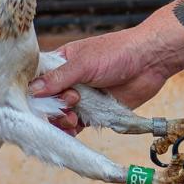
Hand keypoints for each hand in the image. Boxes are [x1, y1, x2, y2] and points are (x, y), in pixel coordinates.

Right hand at [30, 27, 172, 134]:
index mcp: (60, 64)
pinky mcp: (95, 111)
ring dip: (63, 120)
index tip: (35, 102)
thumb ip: (58, 78)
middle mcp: (68, 81)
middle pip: (47, 102)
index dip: (33, 93)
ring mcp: (81, 97)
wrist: (150, 61)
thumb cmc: (116, 52)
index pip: (37, 81)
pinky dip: (73, 130)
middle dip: (52, 108)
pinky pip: (77, 124)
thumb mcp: (83, 63)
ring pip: (61, 114)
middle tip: (69, 103)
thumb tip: (32, 91)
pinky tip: (74, 130)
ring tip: (73, 118)